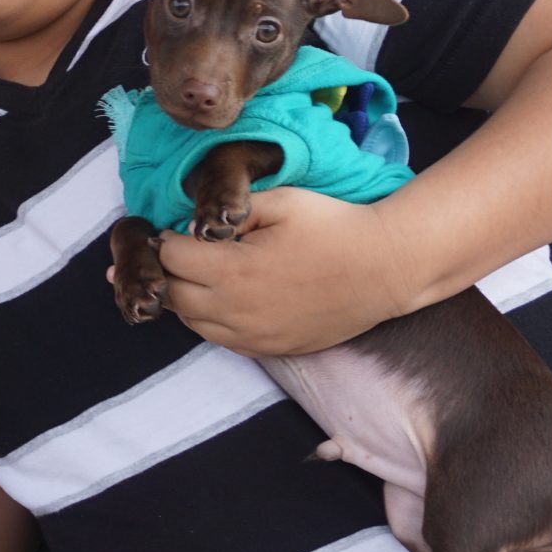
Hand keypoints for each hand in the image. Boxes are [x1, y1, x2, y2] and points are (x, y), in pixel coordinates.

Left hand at [155, 187, 416, 356]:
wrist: (387, 268)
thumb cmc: (334, 227)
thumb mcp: (279, 202)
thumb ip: (229, 212)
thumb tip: (191, 226)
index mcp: (234, 271)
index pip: (169, 260)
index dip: (165, 241)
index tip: (174, 229)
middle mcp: (237, 311)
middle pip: (172, 296)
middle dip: (167, 273)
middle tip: (175, 254)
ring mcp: (254, 336)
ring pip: (192, 324)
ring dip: (186, 299)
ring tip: (197, 275)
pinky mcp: (271, 349)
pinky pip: (222, 341)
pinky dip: (211, 321)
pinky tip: (223, 299)